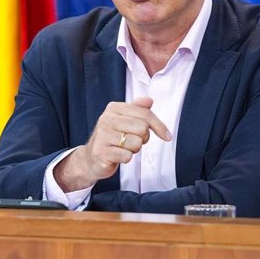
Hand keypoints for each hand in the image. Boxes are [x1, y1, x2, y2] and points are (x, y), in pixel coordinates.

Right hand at [54, 97, 171, 191]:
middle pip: (143, 128)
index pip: (145, 114)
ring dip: (134, 149)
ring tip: (123, 148)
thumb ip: (138, 109)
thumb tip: (149, 100)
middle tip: (132, 141)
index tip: (168, 136)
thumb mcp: (124, 120)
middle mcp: (106, 119)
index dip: (159, 126)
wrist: (91, 158)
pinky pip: (127, 156)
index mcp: (114, 108)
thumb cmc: (113, 138)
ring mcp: (102, 135)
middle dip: (143, 139)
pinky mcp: (101, 152)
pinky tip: (117, 156)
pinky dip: (126, 158)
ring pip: (136, 143)